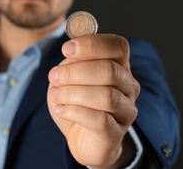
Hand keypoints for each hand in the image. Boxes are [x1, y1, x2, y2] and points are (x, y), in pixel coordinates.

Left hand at [47, 34, 139, 167]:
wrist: (80, 138)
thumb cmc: (76, 103)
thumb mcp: (69, 78)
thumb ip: (72, 63)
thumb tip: (72, 52)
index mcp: (119, 66)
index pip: (118, 46)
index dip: (92, 44)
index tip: (66, 49)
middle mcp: (128, 87)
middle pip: (109, 70)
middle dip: (75, 71)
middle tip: (54, 76)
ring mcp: (126, 111)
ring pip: (105, 96)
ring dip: (72, 92)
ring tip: (55, 94)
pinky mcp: (116, 133)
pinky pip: (100, 120)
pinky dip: (74, 111)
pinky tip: (61, 110)